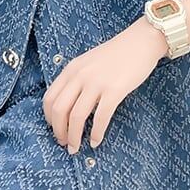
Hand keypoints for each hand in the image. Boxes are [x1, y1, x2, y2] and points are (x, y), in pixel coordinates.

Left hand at [42, 14, 168, 152]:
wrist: (140, 42)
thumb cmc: (116, 54)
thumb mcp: (87, 63)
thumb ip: (76, 80)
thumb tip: (68, 106)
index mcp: (71, 70)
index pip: (49, 98)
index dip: (49, 119)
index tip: (55, 130)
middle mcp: (80, 76)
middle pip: (59, 110)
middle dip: (59, 131)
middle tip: (64, 144)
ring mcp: (96, 83)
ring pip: (77, 116)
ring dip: (74, 137)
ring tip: (76, 148)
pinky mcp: (114, 90)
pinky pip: (101, 117)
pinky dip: (97, 133)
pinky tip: (96, 141)